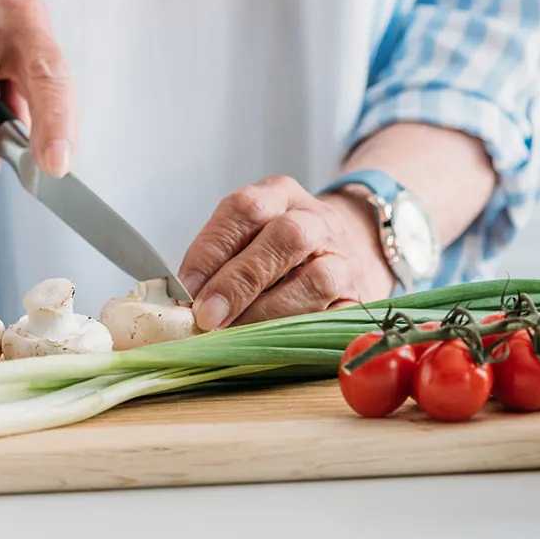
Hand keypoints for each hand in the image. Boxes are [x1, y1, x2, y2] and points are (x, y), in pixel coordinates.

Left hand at [176, 176, 396, 330]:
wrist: (353, 250)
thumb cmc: (282, 249)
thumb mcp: (248, 235)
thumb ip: (217, 261)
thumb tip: (180, 304)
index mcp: (280, 195)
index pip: (245, 209)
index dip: (212, 250)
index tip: (185, 288)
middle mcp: (317, 220)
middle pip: (285, 238)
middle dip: (240, 280)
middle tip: (207, 316)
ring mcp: (345, 259)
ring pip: (316, 280)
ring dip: (268, 312)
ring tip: (234, 334)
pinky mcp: (360, 299)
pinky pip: (334, 317)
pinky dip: (299, 332)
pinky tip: (270, 343)